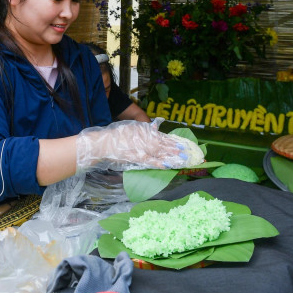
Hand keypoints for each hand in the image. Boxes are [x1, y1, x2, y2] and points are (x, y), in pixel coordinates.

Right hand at [75, 118, 204, 171]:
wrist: (103, 143)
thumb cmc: (115, 135)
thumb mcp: (130, 127)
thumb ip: (143, 128)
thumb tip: (154, 127)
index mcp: (144, 132)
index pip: (162, 137)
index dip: (173, 141)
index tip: (184, 144)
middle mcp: (145, 139)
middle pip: (164, 145)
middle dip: (177, 149)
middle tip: (189, 153)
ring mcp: (141, 149)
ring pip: (160, 152)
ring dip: (172, 156)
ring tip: (183, 158)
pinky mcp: (136, 158)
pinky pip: (150, 161)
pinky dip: (159, 163)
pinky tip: (168, 165)